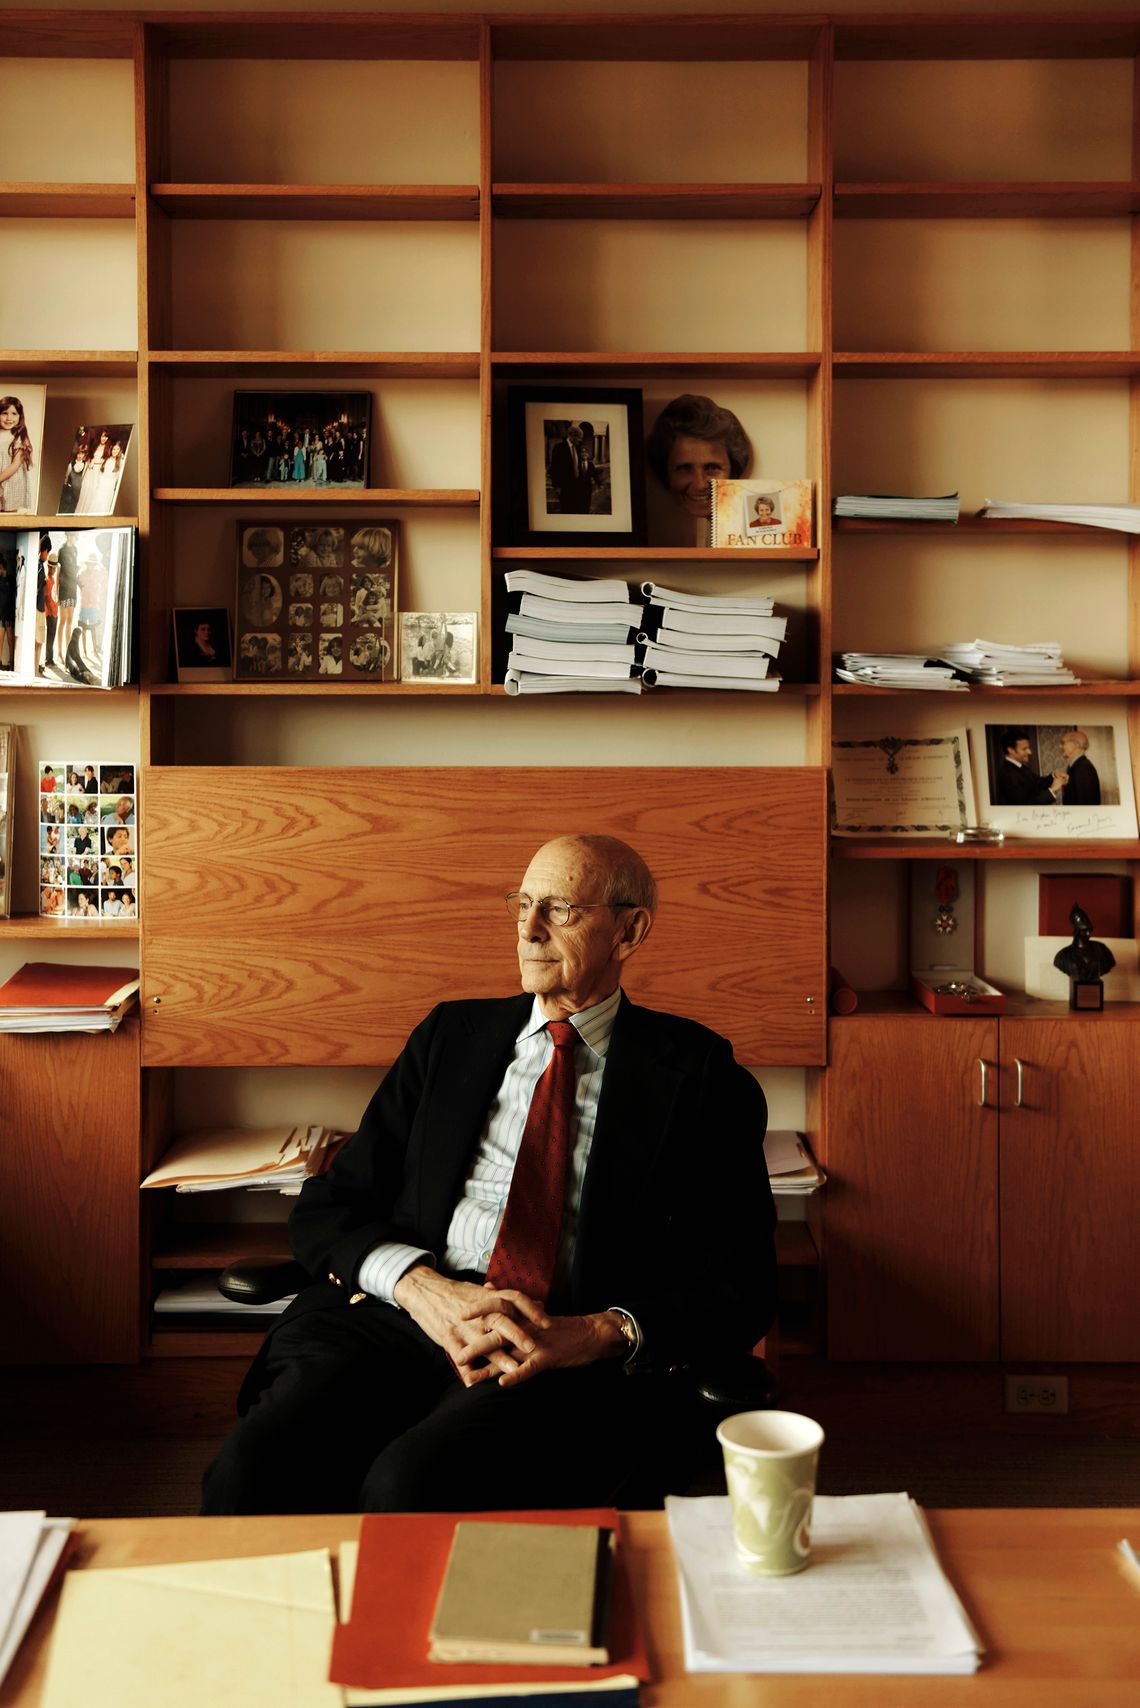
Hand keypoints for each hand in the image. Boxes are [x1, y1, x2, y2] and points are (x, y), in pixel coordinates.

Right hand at [393, 1264, 549, 1387]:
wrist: (425, 1291)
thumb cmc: (457, 1294)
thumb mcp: (482, 1292)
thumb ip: (508, 1300)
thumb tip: (536, 1302)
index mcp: (489, 1298)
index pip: (515, 1299)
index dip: (531, 1310)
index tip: (548, 1321)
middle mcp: (478, 1312)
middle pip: (501, 1320)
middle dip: (517, 1334)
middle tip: (533, 1347)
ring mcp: (463, 1326)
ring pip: (483, 1341)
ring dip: (498, 1357)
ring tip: (512, 1370)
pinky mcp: (448, 1338)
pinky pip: (459, 1354)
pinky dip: (467, 1368)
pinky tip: (473, 1382)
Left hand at [455, 1297, 626, 1388]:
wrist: (590, 1334)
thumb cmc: (559, 1327)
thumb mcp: (533, 1313)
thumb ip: (509, 1306)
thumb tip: (487, 1288)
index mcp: (522, 1315)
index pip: (496, 1306)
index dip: (478, 1310)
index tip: (457, 1315)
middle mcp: (526, 1326)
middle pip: (496, 1330)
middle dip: (474, 1342)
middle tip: (454, 1353)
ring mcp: (536, 1341)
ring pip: (508, 1350)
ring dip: (487, 1363)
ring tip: (470, 1374)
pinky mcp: (548, 1357)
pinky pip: (530, 1367)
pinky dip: (516, 1374)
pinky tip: (503, 1383)